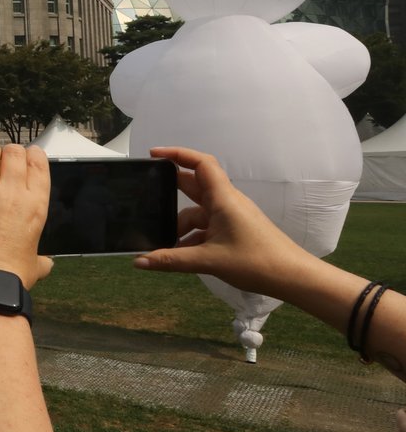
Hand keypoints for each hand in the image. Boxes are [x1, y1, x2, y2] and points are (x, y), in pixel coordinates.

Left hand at [0, 128, 52, 288]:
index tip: (26, 159)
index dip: (31, 156)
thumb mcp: (35, 265)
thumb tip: (47, 265)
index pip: (38, 163)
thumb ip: (41, 261)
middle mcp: (11, 195)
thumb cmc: (12, 278)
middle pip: (13, 153)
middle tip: (4, 161)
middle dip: (9, 153)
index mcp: (36, 206)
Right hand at [132, 147, 313, 297]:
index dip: (177, 154)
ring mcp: (231, 216)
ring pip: (197, 212)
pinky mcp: (234, 230)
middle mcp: (226, 202)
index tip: (154, 155)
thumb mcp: (208, 261)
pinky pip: (206, 226)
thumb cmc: (256, 262)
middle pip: (194, 185)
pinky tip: (179, 255)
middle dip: (170, 189)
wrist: (293, 277)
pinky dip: (191, 237)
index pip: (200, 163)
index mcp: (223, 199)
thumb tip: (139, 262)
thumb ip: (171, 260)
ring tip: (161, 245)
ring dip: (179, 225)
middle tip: (146, 193)